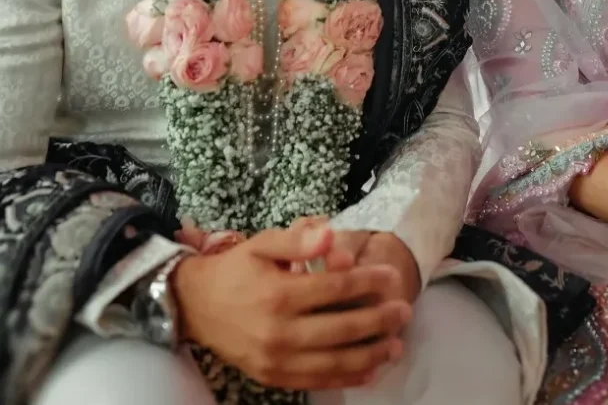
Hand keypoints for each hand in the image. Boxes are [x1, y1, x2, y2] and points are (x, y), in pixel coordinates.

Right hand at [173, 217, 412, 390]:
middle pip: (340, 329)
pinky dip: (345, 378)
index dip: (367, 282)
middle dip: (377, 321)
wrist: (195, 305)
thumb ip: (298, 238)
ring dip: (369, 355)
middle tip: (404, 311)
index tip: (392, 276)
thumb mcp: (263, 243)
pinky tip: (370, 371)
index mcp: (278, 294)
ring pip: (332, 362)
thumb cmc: (236, 269)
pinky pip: (315, 382)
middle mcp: (278, 332)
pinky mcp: (271, 377)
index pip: (334, 289)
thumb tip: (331, 233)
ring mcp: (275, 360)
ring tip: (397, 345)